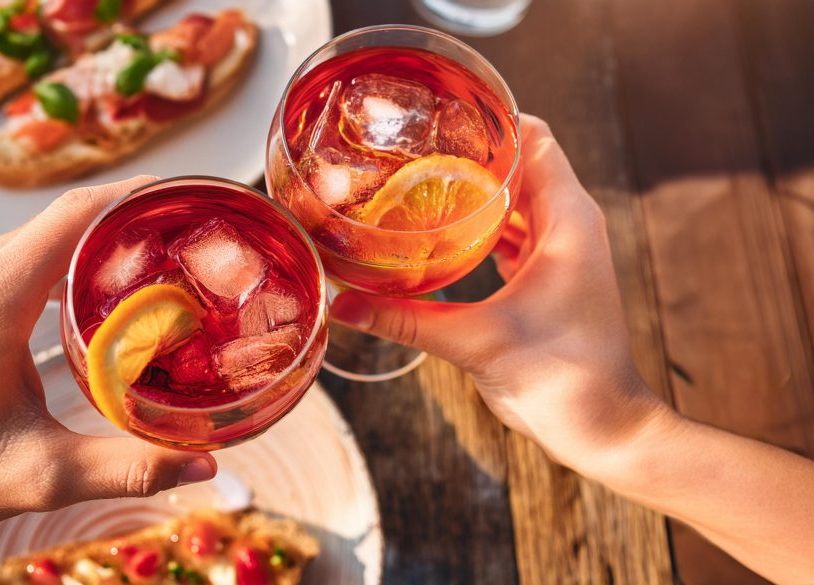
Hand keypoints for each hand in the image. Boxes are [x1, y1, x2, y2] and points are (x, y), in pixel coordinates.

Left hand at [0, 177, 215, 553]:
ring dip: (88, 239)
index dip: (134, 195)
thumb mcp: (37, 476)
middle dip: (125, 218)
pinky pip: (9, 257)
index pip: (73, 215)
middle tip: (181, 235)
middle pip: (59, 219)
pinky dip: (55, 259)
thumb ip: (126, 468)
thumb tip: (201, 463)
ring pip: (33, 237)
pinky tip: (84, 290)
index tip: (181, 194)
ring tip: (145, 261)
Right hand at [335, 116, 813, 582]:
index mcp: (567, 219)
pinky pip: (514, 233)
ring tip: (420, 185)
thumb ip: (406, 320)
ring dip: (475, 191)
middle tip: (414, 153)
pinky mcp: (550, 277)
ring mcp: (563, 251)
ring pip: (516, 199)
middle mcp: (570, 225)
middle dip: (471, 155)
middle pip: (520, 164)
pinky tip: (442, 235)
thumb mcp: (475, 340)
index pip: (533, 138)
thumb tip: (344, 303)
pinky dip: (481, 227)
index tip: (440, 119)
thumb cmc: (561, 377)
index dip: (490, 121)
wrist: (601, 426)